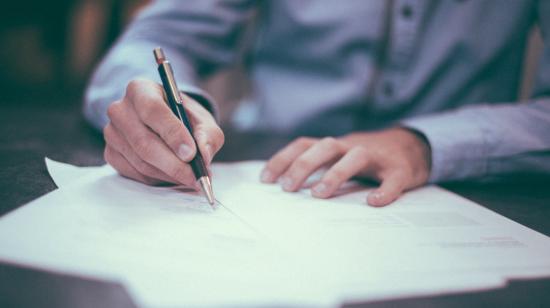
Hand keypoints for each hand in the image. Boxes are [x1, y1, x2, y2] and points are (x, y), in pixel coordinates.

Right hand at [103, 79, 223, 185]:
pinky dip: (158, 179)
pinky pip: (136, 173)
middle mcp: (120, 109)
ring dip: (169, 174)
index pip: (152, 110)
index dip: (172, 133)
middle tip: (195, 176)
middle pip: (144, 142)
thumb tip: (204, 155)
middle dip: (174, 164)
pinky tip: (173, 175)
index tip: (191, 153)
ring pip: (141, 162)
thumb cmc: (184, 118)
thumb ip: (208, 135)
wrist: (166, 124)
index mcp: (141, 90)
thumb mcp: (202, 120)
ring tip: (191, 177)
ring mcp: (112, 133)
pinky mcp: (111, 154)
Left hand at [260, 128, 430, 205]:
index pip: (304, 145)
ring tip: (319, 195)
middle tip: (287, 188)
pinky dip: (384, 190)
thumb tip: (285, 187)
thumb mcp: (340, 157)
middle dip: (303, 165)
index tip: (265, 179)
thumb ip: (319, 167)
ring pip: (356, 156)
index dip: (283, 159)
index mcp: (335, 146)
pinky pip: (393, 178)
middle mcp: (352, 146)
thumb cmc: (368, 158)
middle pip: (325, 146)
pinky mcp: (400, 169)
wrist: (413, 146)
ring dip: (336, 173)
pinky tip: (374, 202)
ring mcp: (377, 157)